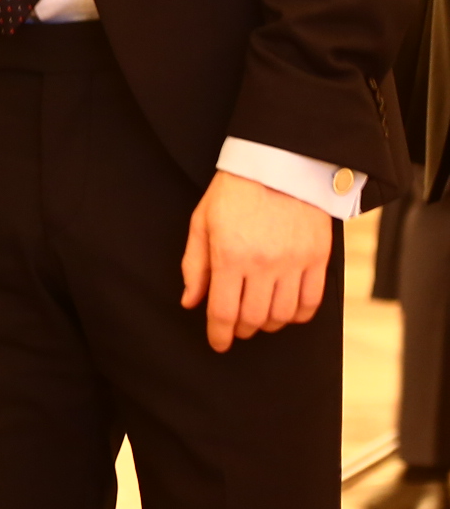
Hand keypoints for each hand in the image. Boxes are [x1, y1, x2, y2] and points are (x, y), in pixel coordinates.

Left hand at [180, 168, 332, 351]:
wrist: (279, 165)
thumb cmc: (234, 192)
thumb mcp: (202, 223)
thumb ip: (195, 265)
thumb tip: (191, 302)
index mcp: (230, 255)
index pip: (223, 311)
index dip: (218, 334)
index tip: (217, 343)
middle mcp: (264, 264)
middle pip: (254, 318)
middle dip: (241, 329)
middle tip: (234, 327)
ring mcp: (294, 263)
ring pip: (283, 315)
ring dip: (268, 324)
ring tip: (258, 318)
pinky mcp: (318, 259)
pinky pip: (311, 303)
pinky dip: (298, 315)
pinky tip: (286, 311)